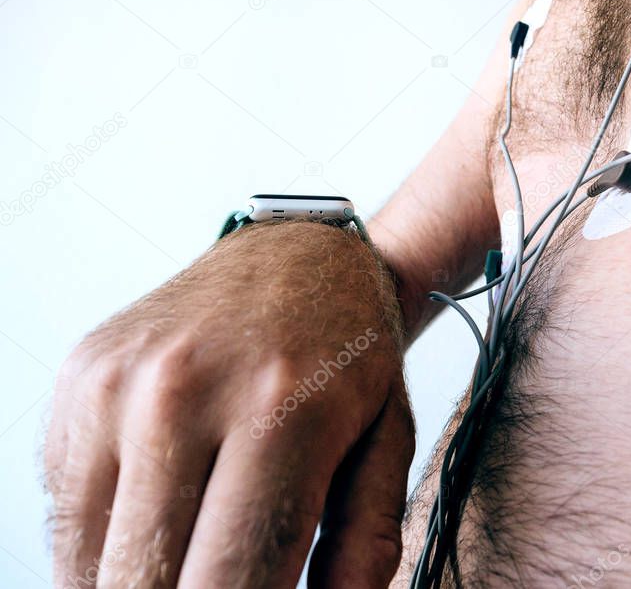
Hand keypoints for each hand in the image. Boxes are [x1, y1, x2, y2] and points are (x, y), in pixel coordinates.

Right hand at [45, 221, 414, 587]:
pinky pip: (64, 511)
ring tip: (194, 559)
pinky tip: (159, 520)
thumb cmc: (349, 351)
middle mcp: (182, 393)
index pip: (228, 585)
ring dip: (136, 585)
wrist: (299, 254)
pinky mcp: (78, 381)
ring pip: (90, 564)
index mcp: (278, 411)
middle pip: (145, 584)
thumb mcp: (388, 438)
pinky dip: (104, 545)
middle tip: (224, 581)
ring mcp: (117, 383)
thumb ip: (364, 541)